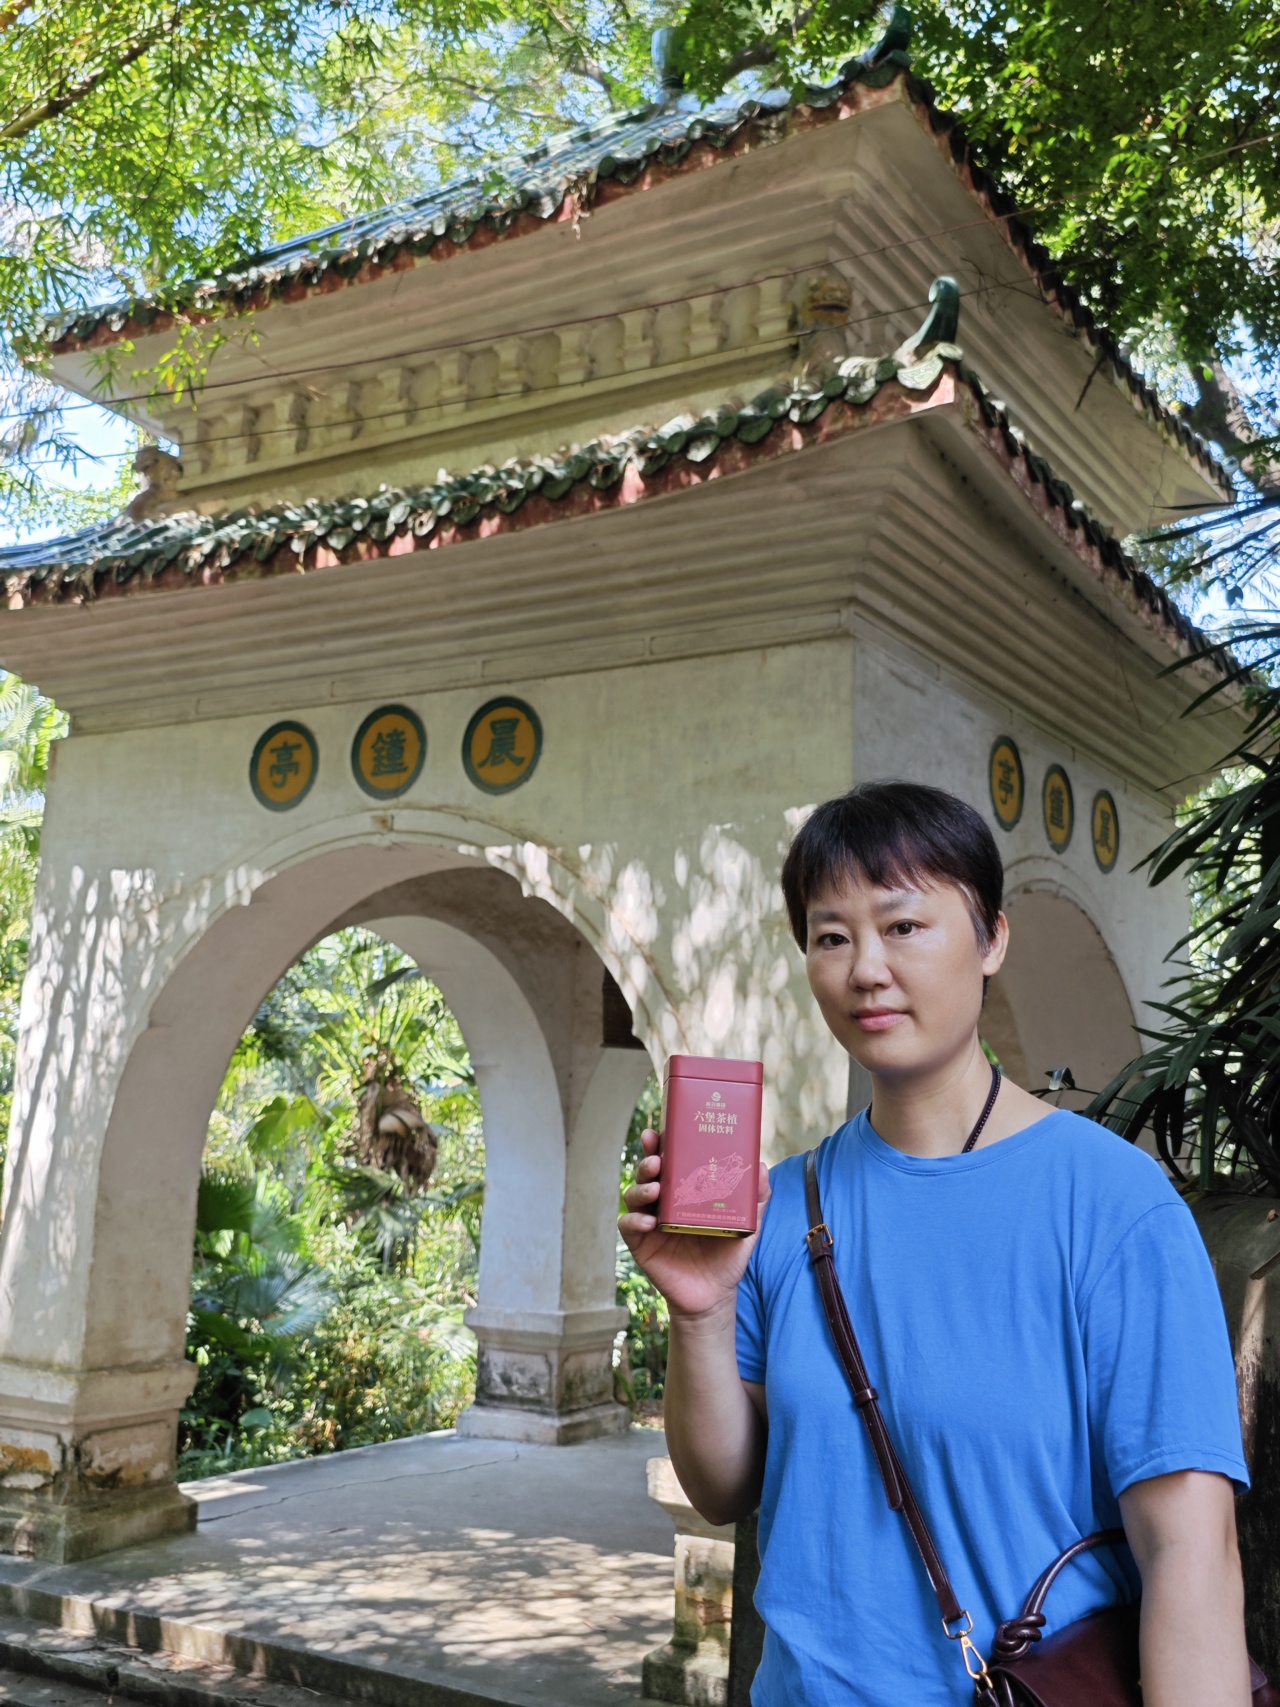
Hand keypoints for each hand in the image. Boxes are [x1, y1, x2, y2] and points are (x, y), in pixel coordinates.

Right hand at [619, 1128, 770, 1320]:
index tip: (658, 1132)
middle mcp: (663, 1200)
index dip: (659, 1144)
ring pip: (633, 1194)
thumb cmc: (728, 1254)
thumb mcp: (746, 1224)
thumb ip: (756, 1198)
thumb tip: (761, 1166)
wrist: (715, 1295)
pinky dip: (634, 1219)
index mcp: (684, 1189)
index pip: (668, 1160)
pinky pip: (628, 1225)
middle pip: (647, 1172)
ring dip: (641, 1187)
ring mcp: (649, 1220)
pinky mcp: (641, 1244)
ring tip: (656, 1188)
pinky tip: (650, 1221)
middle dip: (647, 1160)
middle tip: (656, 1159)